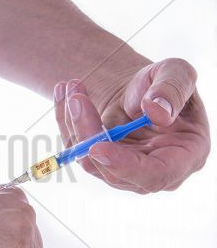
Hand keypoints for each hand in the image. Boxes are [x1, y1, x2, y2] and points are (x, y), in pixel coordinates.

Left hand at [54, 58, 209, 192]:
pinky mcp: (99, 163)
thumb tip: (156, 112)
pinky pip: (76, 149)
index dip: (124, 165)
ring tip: (71, 87)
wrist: (140, 89)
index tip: (98, 147)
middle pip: (112, 169)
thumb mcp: (177, 72)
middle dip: (89, 132)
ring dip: (73, 122)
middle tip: (76, 98)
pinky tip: (64, 93)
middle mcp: (151, 172)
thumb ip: (172, 89)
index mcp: (184, 157)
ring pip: (89, 160)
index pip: (154, 174)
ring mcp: (122, 171)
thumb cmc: (164, 83)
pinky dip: (65, 120)